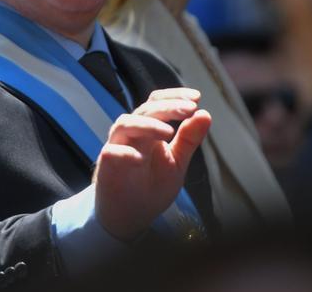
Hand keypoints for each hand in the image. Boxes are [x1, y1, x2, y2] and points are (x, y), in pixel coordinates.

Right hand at [94, 88, 211, 240]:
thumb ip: (189, 139)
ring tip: (169, 133)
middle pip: (145, 110)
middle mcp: (132, 133)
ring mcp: (118, 147)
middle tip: (189, 109)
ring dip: (148, 125)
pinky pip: (111, 152)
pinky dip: (125, 153)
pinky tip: (140, 160)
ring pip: (125, 124)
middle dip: (168, 107)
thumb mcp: (177, 162)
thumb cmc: (153, 187)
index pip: (157, 102)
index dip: (174, 96)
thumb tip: (205, 113)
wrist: (132, 216)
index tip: (197, 98)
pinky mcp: (106, 166)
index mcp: (149, 129)